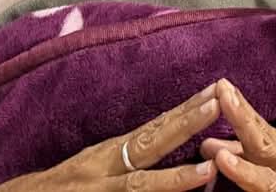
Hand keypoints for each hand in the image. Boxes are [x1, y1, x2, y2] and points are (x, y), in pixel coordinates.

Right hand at [0, 83, 220, 190]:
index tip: (214, 93)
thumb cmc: (58, 188)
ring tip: (207, 170)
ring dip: (173, 179)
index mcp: (107, 154)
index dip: (183, 111)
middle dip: (184, 125)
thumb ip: (128, 158)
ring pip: (139, 186)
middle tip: (217, 106)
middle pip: (149, 144)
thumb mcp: (92, 166)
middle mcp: (102, 169)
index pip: (152, 128)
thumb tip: (168, 139)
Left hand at [201, 79, 275, 191]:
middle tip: (224, 98)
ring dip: (244, 169)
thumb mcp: (267, 159)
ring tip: (223, 159)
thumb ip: (238, 152)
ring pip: (266, 178)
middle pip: (261, 141)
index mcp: (274, 146)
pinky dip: (255, 185)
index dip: (238, 107)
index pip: (255, 123)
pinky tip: (241, 181)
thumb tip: (204, 143)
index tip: (221, 85)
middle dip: (242, 120)